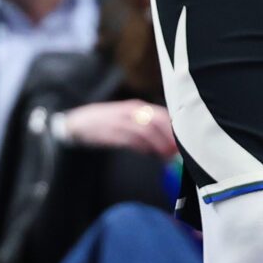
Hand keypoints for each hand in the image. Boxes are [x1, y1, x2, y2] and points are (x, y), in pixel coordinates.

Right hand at [59, 100, 177, 156]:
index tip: (183, 141)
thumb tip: (167, 141)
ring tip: (165, 155)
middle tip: (176, 151)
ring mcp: (121, 121)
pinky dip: (141, 147)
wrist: (80, 122)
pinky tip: (146, 152)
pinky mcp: (112, 133)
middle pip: (156, 122)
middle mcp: (130, 111)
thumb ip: (146, 126)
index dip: (173, 128)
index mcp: (137, 107)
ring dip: (157, 144)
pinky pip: (130, 140)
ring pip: (145, 131)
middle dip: (168, 137)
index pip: (162, 114)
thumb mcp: (128, 119)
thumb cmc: (108, 122)